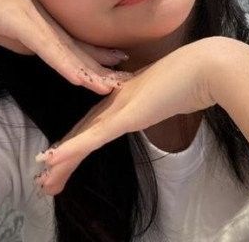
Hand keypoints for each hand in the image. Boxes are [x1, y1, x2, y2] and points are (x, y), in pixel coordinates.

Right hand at [0, 0, 132, 94]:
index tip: (115, 68)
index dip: (93, 55)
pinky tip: (83, 78)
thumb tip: (37, 50)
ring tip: (113, 87)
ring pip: (66, 47)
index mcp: (33, 13)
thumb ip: (19, 37)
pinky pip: (46, 46)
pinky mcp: (16, 18)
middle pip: (74, 44)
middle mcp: (36, 11)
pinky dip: (66, 64)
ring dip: (91, 70)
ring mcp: (28, 12)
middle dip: (101, 65)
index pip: (68, 40)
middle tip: (126, 80)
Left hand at [32, 36, 229, 195]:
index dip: (77, 142)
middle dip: (63, 157)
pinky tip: (51, 159)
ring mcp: (119, 107)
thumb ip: (158, 99)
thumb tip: (159, 104)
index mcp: (126, 98)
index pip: (95, 125)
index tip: (62, 160)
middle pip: (82, 133)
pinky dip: (71, 148)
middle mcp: (116, 101)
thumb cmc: (195, 78)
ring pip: (82, 138)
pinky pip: (93, 137)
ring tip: (42, 182)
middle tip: (43, 180)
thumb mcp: (170, 95)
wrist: (206, 68)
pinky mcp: (125, 115)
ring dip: (61, 161)